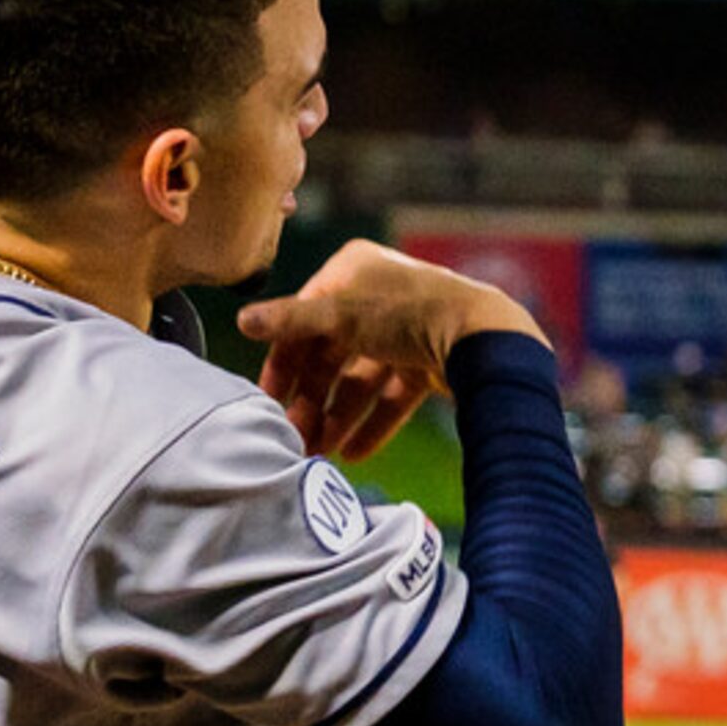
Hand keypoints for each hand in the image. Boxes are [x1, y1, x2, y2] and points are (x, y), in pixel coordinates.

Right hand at [237, 239, 546, 460]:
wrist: (483, 337)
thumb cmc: (405, 312)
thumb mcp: (339, 315)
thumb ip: (290, 322)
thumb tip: (243, 320)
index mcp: (354, 271)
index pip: (305, 318)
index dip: (284, 359)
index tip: (269, 397)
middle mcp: (380, 297)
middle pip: (333, 353)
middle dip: (314, 398)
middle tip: (295, 436)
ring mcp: (407, 330)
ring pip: (362, 379)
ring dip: (339, 416)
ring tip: (319, 454)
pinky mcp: (431, 361)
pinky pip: (394, 395)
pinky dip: (374, 422)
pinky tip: (353, 454)